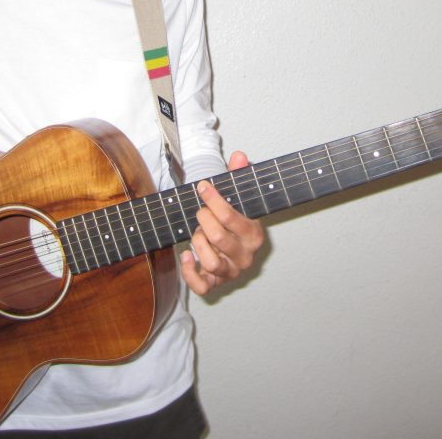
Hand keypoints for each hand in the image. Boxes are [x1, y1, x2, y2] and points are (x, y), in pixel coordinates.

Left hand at [180, 150, 264, 294]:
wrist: (237, 248)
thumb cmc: (236, 221)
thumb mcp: (239, 198)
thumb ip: (238, 176)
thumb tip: (239, 155)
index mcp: (254, 235)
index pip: (231, 217)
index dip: (213, 199)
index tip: (202, 187)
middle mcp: (245, 256)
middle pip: (217, 237)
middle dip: (203, 219)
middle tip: (201, 212)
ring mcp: (231, 272)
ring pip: (210, 262)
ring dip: (198, 243)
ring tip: (198, 233)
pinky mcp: (216, 284)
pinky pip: (202, 287)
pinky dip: (190, 272)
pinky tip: (187, 255)